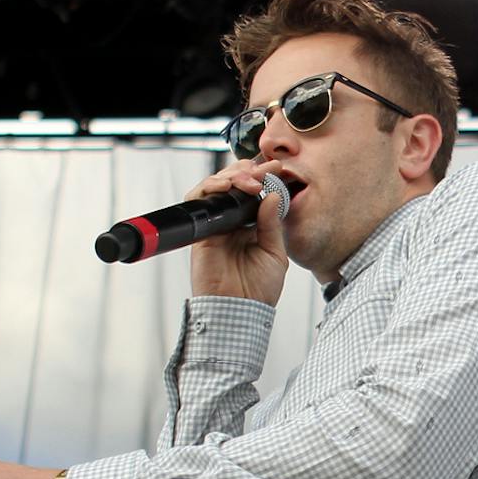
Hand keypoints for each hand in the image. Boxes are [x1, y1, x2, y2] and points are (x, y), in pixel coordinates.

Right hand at [189, 159, 290, 305]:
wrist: (239, 310)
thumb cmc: (259, 290)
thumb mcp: (275, 254)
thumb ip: (272, 224)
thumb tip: (272, 195)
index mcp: (252, 227)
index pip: (255, 194)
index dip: (264, 178)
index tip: (279, 168)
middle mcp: (233, 223)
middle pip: (234, 185)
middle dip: (249, 172)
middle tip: (265, 170)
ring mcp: (216, 225)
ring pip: (216, 187)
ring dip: (231, 176)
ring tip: (249, 179)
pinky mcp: (201, 230)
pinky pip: (198, 200)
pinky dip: (209, 187)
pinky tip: (226, 185)